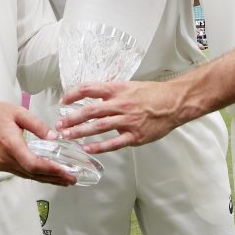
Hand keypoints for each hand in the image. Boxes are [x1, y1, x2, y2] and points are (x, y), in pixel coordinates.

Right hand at [0, 102, 76, 185]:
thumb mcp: (18, 113)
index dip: (51, 170)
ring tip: (64, 180)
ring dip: (48, 179)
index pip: (33, 164)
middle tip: (72, 179)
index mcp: (11, 145)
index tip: (65, 171)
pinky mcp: (2, 166)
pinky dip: (37, 176)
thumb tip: (54, 136)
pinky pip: (22, 174)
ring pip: (29, 176)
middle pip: (34, 174)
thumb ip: (37, 125)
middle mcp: (7, 159)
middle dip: (55, 178)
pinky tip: (47, 176)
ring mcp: (3, 165)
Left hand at [55, 81, 181, 153]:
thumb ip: (111, 93)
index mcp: (117, 89)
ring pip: (99, 127)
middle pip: (90, 110)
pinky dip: (99, 147)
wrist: (175, 102)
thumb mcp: (128, 86)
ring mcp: (128, 121)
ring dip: (80, 132)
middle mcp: (120, 104)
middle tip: (59, 124)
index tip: (63, 101)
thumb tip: (93, 99)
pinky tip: (87, 149)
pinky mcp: (135, 136)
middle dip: (72, 118)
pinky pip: (114, 143)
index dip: (73, 94)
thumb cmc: (152, 93)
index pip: (88, 88)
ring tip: (67, 136)